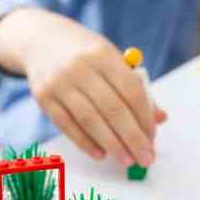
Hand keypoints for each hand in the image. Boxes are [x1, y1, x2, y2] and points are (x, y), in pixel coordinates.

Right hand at [0, 8, 166, 166]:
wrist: (40, 40)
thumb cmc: (85, 54)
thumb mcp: (111, 59)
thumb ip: (134, 87)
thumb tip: (158, 119)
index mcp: (103, 54)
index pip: (130, 90)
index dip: (144, 117)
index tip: (152, 138)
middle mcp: (80, 67)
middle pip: (112, 109)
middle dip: (132, 137)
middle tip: (146, 158)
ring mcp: (59, 82)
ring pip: (90, 120)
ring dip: (111, 144)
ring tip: (127, 160)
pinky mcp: (43, 96)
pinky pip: (67, 125)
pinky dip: (85, 142)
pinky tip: (101, 153)